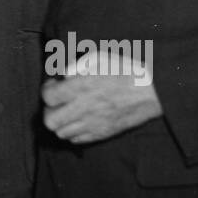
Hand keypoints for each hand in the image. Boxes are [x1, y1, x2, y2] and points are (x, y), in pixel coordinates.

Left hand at [41, 50, 162, 144]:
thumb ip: (76, 66)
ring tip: (67, 111)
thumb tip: (63, 75)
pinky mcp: (103, 133)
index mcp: (81, 87)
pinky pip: (78, 140)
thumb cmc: (126, 70)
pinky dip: (72, 132)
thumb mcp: (99, 58)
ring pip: (62, 133)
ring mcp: (93, 124)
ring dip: (60, 122)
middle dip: (48, 110)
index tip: (54, 84)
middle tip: (57, 101)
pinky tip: (79, 120)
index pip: (48, 97)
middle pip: (50, 120)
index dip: (47, 89)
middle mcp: (84, 108)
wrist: (151, 91)